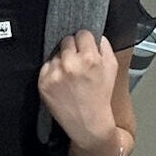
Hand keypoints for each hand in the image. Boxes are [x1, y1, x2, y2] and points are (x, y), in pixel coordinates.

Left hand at [37, 30, 118, 149]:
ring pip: (55, 53)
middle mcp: (70, 64)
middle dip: (73, 48)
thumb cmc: (101, 96)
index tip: (85, 47)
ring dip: (62, 60)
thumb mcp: (112, 68)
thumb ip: (105, 47)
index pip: (82, 34)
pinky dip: (52, 70)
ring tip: (71, 75)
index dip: (85, 41)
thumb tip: (96, 35)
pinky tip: (62, 81)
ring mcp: (55, 73)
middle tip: (78, 62)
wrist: (88, 122)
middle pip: (66, 40)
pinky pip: (46, 65)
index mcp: (90, 59)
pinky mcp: (43, 82)